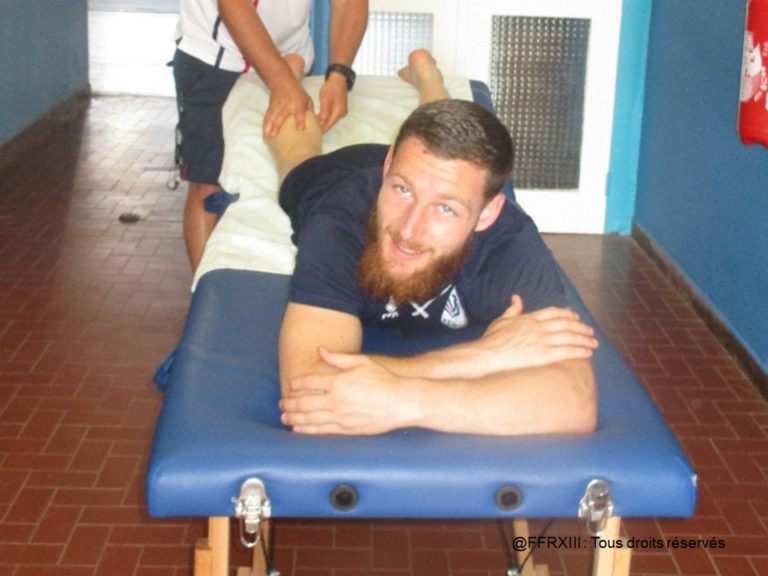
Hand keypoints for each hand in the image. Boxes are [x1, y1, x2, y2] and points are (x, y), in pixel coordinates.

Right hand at [262, 76, 313, 139]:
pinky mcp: (271, 108)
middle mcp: (286, 106)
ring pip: (271, 118)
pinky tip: (265, 136)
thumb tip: (317, 124)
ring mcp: (277, 107)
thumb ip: (311, 112)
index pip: (299, 112)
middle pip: (281, 116)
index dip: (300, 120)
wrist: (283, 82)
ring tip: (267, 139)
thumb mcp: (307, 99)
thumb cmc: (298, 93)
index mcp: (298, 104)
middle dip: (277, 126)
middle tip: (274, 136)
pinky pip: (267, 118)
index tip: (300, 129)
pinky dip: (265, 127)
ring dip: (268, 128)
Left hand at [280, 348, 409, 434]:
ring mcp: (340, 416)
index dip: (295, 385)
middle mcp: (335, 400)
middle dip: (289, 404)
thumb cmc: (383, 380)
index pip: (308, 383)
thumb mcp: (362, 362)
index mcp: (337, 382)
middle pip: (304, 403)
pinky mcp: (346, 429)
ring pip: (309, 419)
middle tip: (281, 404)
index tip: (289, 386)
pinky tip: (299, 430)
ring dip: (294, 418)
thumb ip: (338, 358)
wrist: (400, 402)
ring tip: (285, 418)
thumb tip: (320, 350)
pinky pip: (321, 431)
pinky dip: (307, 431)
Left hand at [317, 74, 348, 131]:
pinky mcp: (340, 109)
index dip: (321, 129)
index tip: (313, 132)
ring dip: (324, 122)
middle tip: (312, 129)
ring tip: (314, 124)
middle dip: (322, 126)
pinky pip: (333, 116)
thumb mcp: (325, 98)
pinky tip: (319, 118)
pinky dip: (326, 118)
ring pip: (331, 120)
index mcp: (339, 112)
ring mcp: (342, 112)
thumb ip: (324, 111)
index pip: (329, 124)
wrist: (339, 79)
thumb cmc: (331, 87)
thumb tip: (322, 122)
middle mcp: (342, 113)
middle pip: (331, 123)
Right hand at [475, 294, 598, 372]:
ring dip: (584, 339)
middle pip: (566, 323)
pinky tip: (588, 352)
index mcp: (530, 318)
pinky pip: (567, 351)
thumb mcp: (502, 319)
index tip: (576, 316)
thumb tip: (517, 297)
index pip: (554, 312)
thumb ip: (513, 309)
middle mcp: (539, 327)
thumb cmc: (492, 339)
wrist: (487, 355)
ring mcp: (542, 341)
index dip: (568, 314)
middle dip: (581, 327)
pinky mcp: (543, 355)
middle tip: (590, 331)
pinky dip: (580, 351)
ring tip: (593, 342)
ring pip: (570, 337)